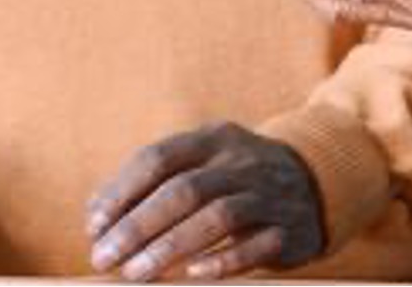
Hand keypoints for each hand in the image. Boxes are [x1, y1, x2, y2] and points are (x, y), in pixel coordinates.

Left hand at [86, 123, 323, 281]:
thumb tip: (95, 217)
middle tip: (103, 258)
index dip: (121, 192)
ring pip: (218, 216)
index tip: (93, 227)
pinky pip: (257, 246)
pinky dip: (223, 260)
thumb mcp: (204, 163)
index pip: (160, 158)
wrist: (319, 183)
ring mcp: (271, 194)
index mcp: (215, 139)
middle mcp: (244, 162)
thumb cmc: (237, 179)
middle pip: (184, 190)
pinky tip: (192, 275)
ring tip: (135, 273)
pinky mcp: (291, 229)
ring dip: (170, 247)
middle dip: (137, 226)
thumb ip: (154, 183)